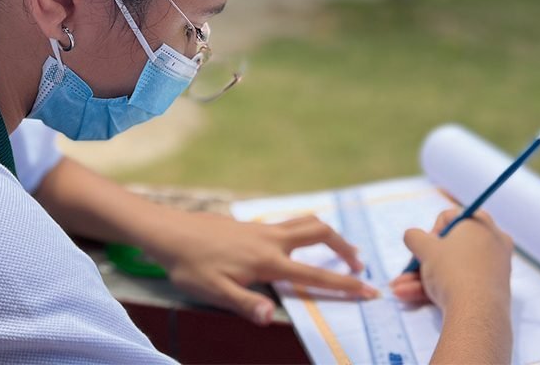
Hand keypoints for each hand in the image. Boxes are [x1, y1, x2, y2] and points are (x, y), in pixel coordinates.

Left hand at [143, 211, 378, 325]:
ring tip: (342, 249)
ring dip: (329, 234)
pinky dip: (307, 229)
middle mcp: (271, 239)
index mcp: (267, 261)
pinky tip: (301, 241)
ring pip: (307, 222)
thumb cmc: (190, 265)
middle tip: (359, 266)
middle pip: (320, 233)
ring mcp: (262, 229)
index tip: (369, 290)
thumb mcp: (215, 292)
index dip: (344, 285)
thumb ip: (245, 303)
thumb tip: (268, 317)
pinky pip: (290, 222)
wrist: (170, 232)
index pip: (315, 274)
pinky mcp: (253, 225)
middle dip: (345, 248)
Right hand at [389, 207, 512, 311]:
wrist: (477, 313)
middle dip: (420, 262)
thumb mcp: (425, 249)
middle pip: (448, 247)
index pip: (448, 219)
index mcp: (480, 223)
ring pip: (452, 267)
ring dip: (422, 278)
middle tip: (404, 274)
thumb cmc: (451, 271)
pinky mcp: (492, 289)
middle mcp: (492, 241)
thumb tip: (413, 235)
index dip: (430, 233)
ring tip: (399, 290)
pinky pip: (462, 282)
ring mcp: (494, 266)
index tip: (422, 249)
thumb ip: (414, 237)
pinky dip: (438, 288)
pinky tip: (411, 297)